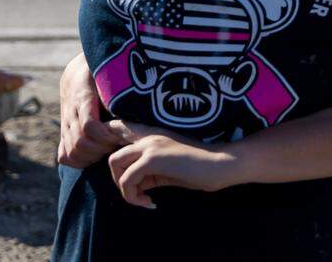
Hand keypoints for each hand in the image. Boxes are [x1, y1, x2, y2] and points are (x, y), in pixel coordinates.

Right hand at [57, 53, 123, 166]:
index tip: (119, 135)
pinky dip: (79, 161)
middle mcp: (70, 111)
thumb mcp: (113, 71)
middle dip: (101, 148)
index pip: (88, 125)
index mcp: (83, 94)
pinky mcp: (64, 132)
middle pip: (80, 142)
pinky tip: (96, 156)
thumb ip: (122, 85)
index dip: (104, 136)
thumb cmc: (104, 70)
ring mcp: (65, 123)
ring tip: (109, 149)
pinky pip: (64, 156)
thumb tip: (139, 98)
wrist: (78, 71)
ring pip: (71, 151)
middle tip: (118, 143)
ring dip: (92, 156)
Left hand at [106, 120, 236, 208]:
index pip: (119, 128)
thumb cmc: (201, 169)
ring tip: (142, 199)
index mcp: (154, 136)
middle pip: (113, 155)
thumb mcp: (169, 170)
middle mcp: (149, 137)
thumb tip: (132, 186)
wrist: (222, 165)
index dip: (109, 142)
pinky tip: (150, 203)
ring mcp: (150, 146)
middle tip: (137, 193)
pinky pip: (127, 180)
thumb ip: (149, 173)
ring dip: (124, 188)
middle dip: (118, 179)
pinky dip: (133, 197)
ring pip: (114, 164)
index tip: (120, 169)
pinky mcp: (152, 159)